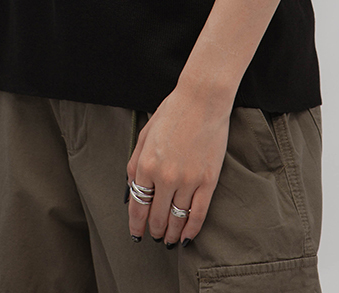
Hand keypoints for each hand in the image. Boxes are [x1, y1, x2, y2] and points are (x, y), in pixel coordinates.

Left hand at [126, 83, 231, 245]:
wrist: (202, 99)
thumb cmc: (173, 112)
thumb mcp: (145, 134)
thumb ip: (134, 162)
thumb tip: (131, 187)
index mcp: (146, 165)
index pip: (137, 206)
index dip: (136, 224)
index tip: (137, 233)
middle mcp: (165, 177)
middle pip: (157, 216)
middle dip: (154, 230)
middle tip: (155, 236)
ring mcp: (188, 180)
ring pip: (177, 219)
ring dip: (171, 233)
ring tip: (169, 239)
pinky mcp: (208, 180)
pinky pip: (198, 214)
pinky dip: (191, 229)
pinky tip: (187, 236)